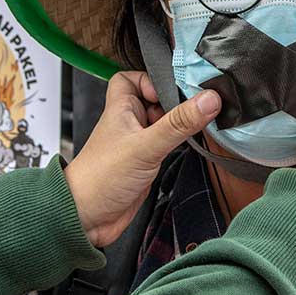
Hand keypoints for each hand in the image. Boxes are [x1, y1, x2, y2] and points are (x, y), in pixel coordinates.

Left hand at [65, 72, 220, 246]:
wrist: (87, 217)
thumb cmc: (99, 179)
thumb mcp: (145, 146)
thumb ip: (179, 122)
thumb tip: (208, 100)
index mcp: (120, 109)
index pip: (133, 77)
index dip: (152, 78)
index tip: (173, 88)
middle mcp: (129, 124)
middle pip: (154, 99)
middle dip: (174, 102)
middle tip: (193, 108)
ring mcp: (138, 143)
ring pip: (162, 122)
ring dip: (178, 124)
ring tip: (192, 127)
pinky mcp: (146, 163)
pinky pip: (166, 144)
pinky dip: (178, 143)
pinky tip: (187, 147)